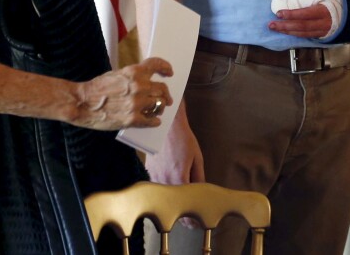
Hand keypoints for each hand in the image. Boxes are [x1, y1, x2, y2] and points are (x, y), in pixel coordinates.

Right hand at [75, 57, 172, 129]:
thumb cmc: (97, 88)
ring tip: (157, 110)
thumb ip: (133, 77)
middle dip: (166, 94)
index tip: (169, 73)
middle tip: (167, 99)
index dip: (166, 68)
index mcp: (134, 72)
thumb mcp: (117, 74)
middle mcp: (139, 86)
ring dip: (160, 108)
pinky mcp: (132, 119)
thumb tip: (147, 81)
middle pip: (162, 89)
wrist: (82, 103)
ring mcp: (136, 103)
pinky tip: (154, 121)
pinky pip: (152, 120)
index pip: (157, 65)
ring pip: (159, 105)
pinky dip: (154, 121)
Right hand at [146, 105, 204, 227]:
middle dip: (182, 215)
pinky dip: (164, 194)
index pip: (186, 205)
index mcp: (179, 178)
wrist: (164, 125)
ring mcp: (154, 177)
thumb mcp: (197, 158)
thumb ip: (199, 178)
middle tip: (190, 222)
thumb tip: (201, 193)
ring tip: (181, 210)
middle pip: (173, 205)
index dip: (191, 218)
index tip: (196, 224)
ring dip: (172, 205)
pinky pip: (158, 189)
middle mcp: (165, 180)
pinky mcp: (148, 172)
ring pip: (164, 199)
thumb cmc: (183, 139)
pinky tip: (170, 195)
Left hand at [268, 4, 330, 38]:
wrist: (348, 9)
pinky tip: (285, 31)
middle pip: (301, 26)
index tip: (278, 13)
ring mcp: (323, 30)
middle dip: (285, 26)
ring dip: (287, 31)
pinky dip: (294, 34)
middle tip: (271, 24)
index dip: (291, 14)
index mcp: (324, 10)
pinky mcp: (322, 35)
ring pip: (302, 33)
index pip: (305, 14)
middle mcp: (324, 23)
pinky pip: (306, 36)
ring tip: (274, 28)